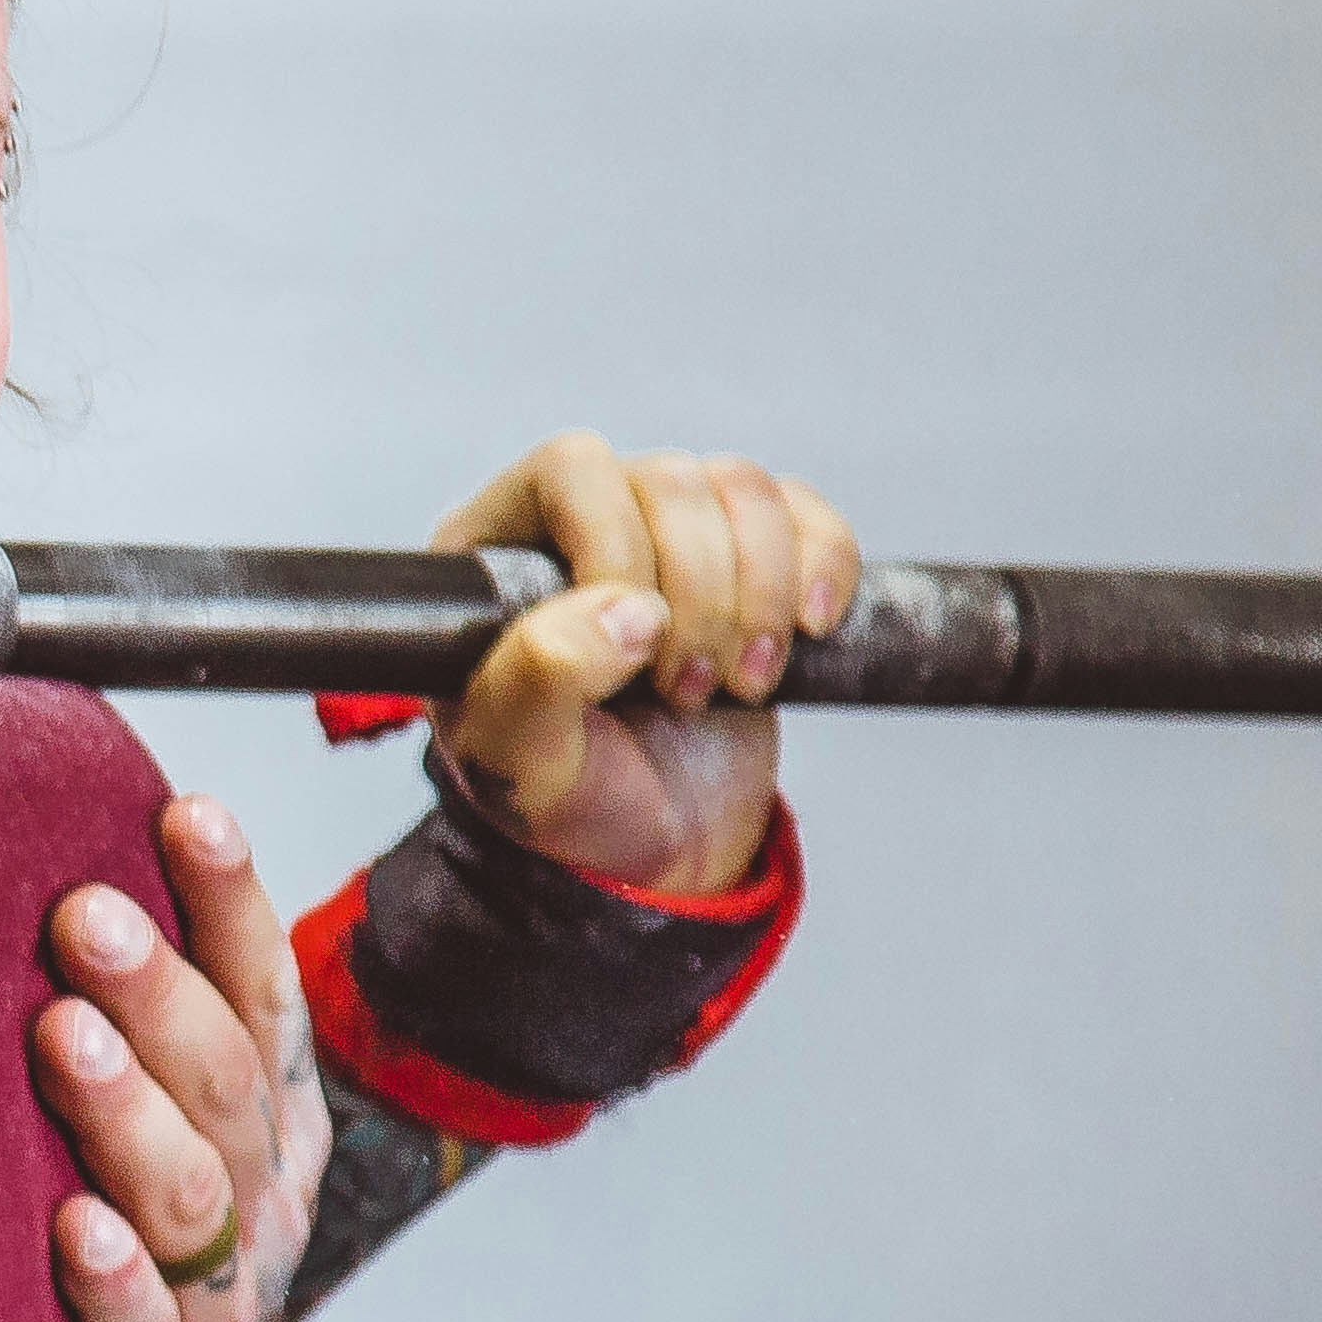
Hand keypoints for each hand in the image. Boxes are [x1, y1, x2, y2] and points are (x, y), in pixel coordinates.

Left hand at [39, 794, 329, 1321]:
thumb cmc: (105, 1218)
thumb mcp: (144, 1108)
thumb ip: (118, 1009)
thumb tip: (23, 837)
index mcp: (268, 1112)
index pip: (263, 989)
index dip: (232, 902)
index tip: (185, 813)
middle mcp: (263, 1194)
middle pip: (222, 1078)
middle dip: (157, 989)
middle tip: (83, 916)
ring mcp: (219, 1297)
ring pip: (189, 1193)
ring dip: (125, 1108)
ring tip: (60, 1036)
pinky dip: (113, 1280)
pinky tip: (75, 1229)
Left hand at [431, 432, 853, 893]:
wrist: (652, 850)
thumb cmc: (568, 802)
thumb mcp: (519, 766)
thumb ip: (538, 682)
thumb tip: (627, 608)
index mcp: (497, 553)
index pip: (570, 470)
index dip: (618, 546)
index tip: (638, 653)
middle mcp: (580, 522)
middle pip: (669, 482)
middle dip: (702, 597)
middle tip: (689, 693)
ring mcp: (669, 535)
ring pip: (743, 489)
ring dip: (762, 594)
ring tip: (740, 684)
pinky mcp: (749, 559)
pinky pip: (804, 515)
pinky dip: (824, 567)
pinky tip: (809, 634)